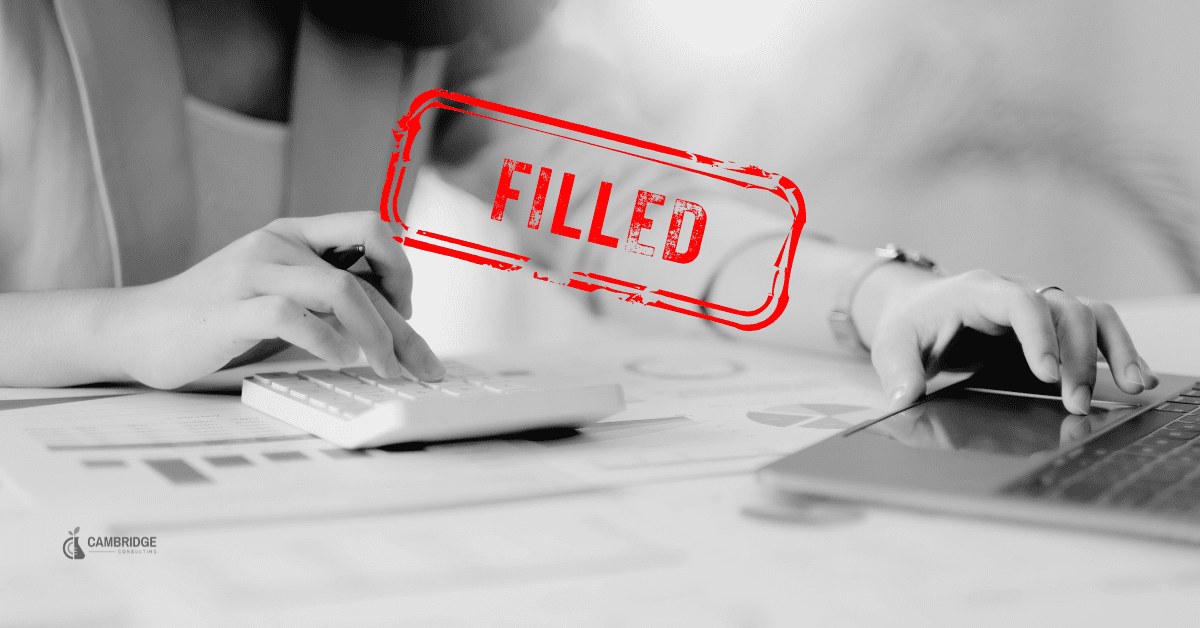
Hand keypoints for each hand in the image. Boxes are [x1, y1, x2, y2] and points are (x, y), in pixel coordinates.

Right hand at [107, 212, 443, 388]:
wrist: (137, 329)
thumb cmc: (217, 317)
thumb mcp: (278, 291)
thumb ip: (323, 293)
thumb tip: (390, 322)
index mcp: (293, 234)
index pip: (369, 227)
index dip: (401, 268)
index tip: (406, 313)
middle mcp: (276, 243)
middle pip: (362, 272)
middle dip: (401, 325)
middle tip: (419, 366)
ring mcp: (251, 272)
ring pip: (338, 288)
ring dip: (374, 334)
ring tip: (383, 368)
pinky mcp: (228, 309)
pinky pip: (291, 314)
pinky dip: (325, 339)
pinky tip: (337, 359)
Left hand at [855, 266, 1158, 414]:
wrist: (917, 310)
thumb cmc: (908, 327)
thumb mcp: (892, 346)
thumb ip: (899, 371)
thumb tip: (904, 398)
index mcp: (977, 291)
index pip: (1019, 302)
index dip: (1039, 335)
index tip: (1046, 374)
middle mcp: (1016, 292)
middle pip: (1063, 310)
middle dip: (1075, 357)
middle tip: (1074, 402)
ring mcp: (1040, 306)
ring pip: (1090, 314)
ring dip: (1111, 350)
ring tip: (1130, 386)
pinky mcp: (1053, 326)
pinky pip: (1096, 329)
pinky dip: (1118, 351)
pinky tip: (1136, 377)